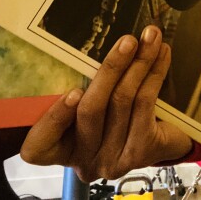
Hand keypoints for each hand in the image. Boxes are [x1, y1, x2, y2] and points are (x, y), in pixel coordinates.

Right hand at [20, 25, 193, 181]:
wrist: (160, 143)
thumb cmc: (115, 118)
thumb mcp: (89, 106)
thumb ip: (80, 88)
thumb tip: (84, 45)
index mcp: (59, 150)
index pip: (38, 147)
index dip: (53, 120)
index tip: (73, 91)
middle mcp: (84, 161)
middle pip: (90, 111)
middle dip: (111, 69)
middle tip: (128, 40)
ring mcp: (113, 160)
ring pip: (123, 102)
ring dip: (140, 63)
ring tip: (151, 38)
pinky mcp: (141, 153)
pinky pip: (145, 105)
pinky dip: (155, 75)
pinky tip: (161, 55)